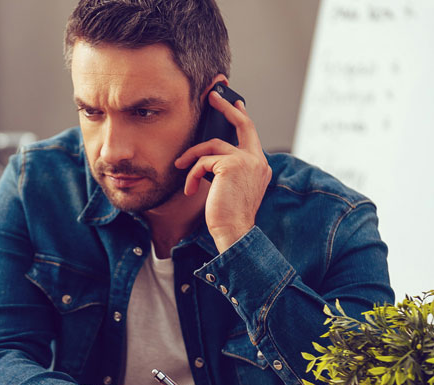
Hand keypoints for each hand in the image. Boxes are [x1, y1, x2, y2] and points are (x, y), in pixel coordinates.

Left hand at [175, 91, 271, 252]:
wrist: (233, 231)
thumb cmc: (227, 214)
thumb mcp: (228, 187)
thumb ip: (225, 168)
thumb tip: (206, 154)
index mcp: (260, 166)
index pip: (251, 135)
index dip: (241, 117)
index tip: (236, 105)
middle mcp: (258, 160)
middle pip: (242, 124)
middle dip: (226, 107)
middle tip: (212, 96)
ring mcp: (247, 160)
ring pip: (212, 146)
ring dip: (192, 157)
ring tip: (180, 167)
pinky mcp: (232, 165)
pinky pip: (203, 162)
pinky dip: (191, 174)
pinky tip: (189, 189)